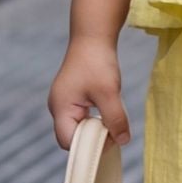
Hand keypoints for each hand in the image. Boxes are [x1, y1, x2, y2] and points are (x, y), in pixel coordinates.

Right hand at [48, 35, 130, 150]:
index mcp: (60, 108)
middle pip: (73, 137)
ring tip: (113, 119)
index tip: (111, 138)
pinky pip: (82, 118)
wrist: (93, 37)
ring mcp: (64, 103)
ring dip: (97, 128)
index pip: (69, 142)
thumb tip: (123, 141)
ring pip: (79, 128)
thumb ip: (115, 119)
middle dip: (94, 138)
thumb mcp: (109, 92)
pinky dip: (96, 120)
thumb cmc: (97, 62)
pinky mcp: (73, 98)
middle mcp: (58, 108)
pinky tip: (109, 111)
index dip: (89, 146)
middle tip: (115, 131)